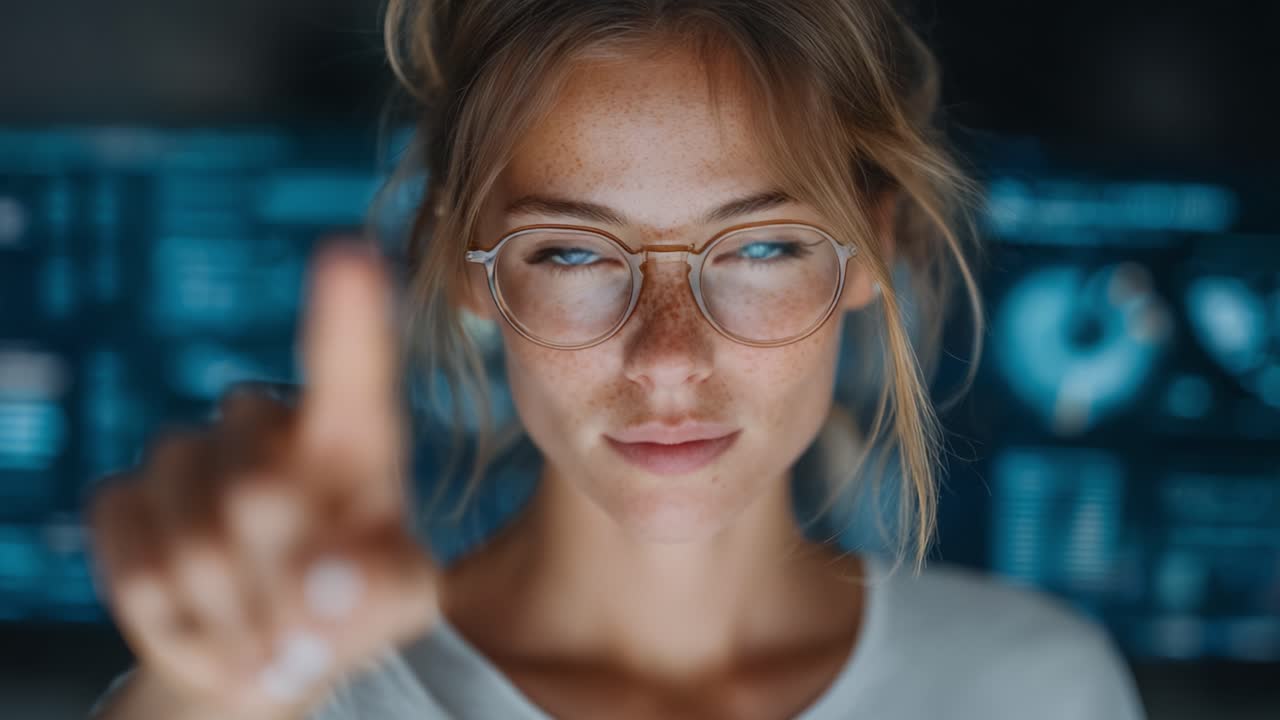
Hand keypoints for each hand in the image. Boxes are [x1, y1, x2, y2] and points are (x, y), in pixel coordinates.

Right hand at [88, 242, 437, 718]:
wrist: (271, 647)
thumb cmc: (353, 605)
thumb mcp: (397, 602)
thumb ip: (382, 590)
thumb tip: (329, 584)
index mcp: (351, 439)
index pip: (351, 369)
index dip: (347, 317)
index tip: (348, 254)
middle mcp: (265, 429)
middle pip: (257, 492)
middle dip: (278, 584)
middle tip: (304, 636)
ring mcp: (187, 459)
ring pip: (193, 540)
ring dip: (232, 614)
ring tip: (266, 639)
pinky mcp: (124, 501)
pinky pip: (136, 563)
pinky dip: (176, 622)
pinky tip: (208, 624)